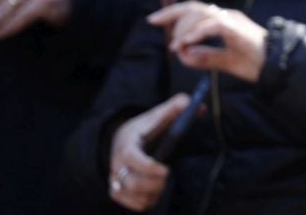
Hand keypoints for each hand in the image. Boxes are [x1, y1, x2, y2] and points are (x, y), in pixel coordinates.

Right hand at [107, 93, 187, 210]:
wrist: (122, 138)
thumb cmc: (145, 127)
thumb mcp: (157, 115)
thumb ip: (174, 108)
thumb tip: (190, 102)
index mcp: (127, 144)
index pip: (131, 159)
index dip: (148, 167)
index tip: (166, 171)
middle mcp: (116, 164)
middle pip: (131, 183)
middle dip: (154, 184)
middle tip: (168, 177)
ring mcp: (115, 179)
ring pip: (132, 196)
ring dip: (151, 193)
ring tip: (162, 183)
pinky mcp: (117, 191)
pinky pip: (132, 204)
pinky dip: (147, 202)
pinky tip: (156, 191)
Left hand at [149, 1, 267, 82]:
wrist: (276, 65)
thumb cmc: (255, 62)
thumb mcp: (224, 62)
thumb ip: (204, 57)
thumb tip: (182, 53)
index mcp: (223, 22)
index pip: (193, 10)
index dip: (171, 12)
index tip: (152, 19)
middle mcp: (226, 16)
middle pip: (192, 7)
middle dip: (171, 16)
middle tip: (163, 34)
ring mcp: (232, 20)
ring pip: (200, 15)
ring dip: (184, 30)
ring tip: (178, 47)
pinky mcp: (236, 28)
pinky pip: (212, 25)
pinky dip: (197, 33)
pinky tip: (187, 43)